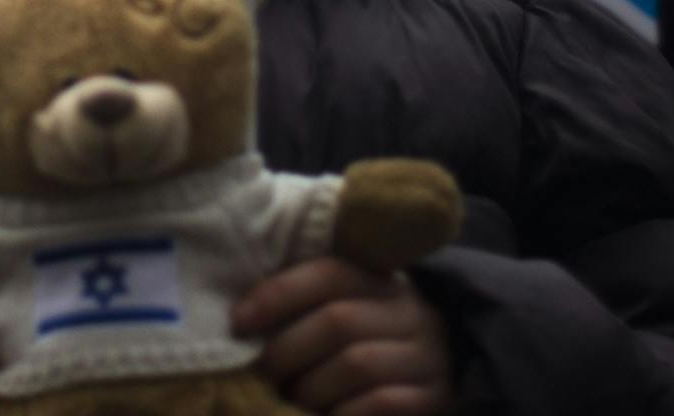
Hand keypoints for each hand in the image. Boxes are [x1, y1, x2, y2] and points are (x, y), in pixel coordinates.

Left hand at [234, 257, 452, 415]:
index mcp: (380, 282)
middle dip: (287, 350)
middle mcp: (410, 312)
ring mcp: (427, 357)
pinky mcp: (434, 397)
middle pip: (339, 320)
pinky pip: (383, 403)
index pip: (330, 273)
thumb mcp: (345, 319)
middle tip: (260, 374)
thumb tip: (241, 316)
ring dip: (311, 387)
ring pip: (358, 363)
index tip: (239, 321)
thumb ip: (306, 308)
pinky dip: (344, 414)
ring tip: (289, 401)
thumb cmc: (364, 352)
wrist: (432, 386)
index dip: (279, 294)